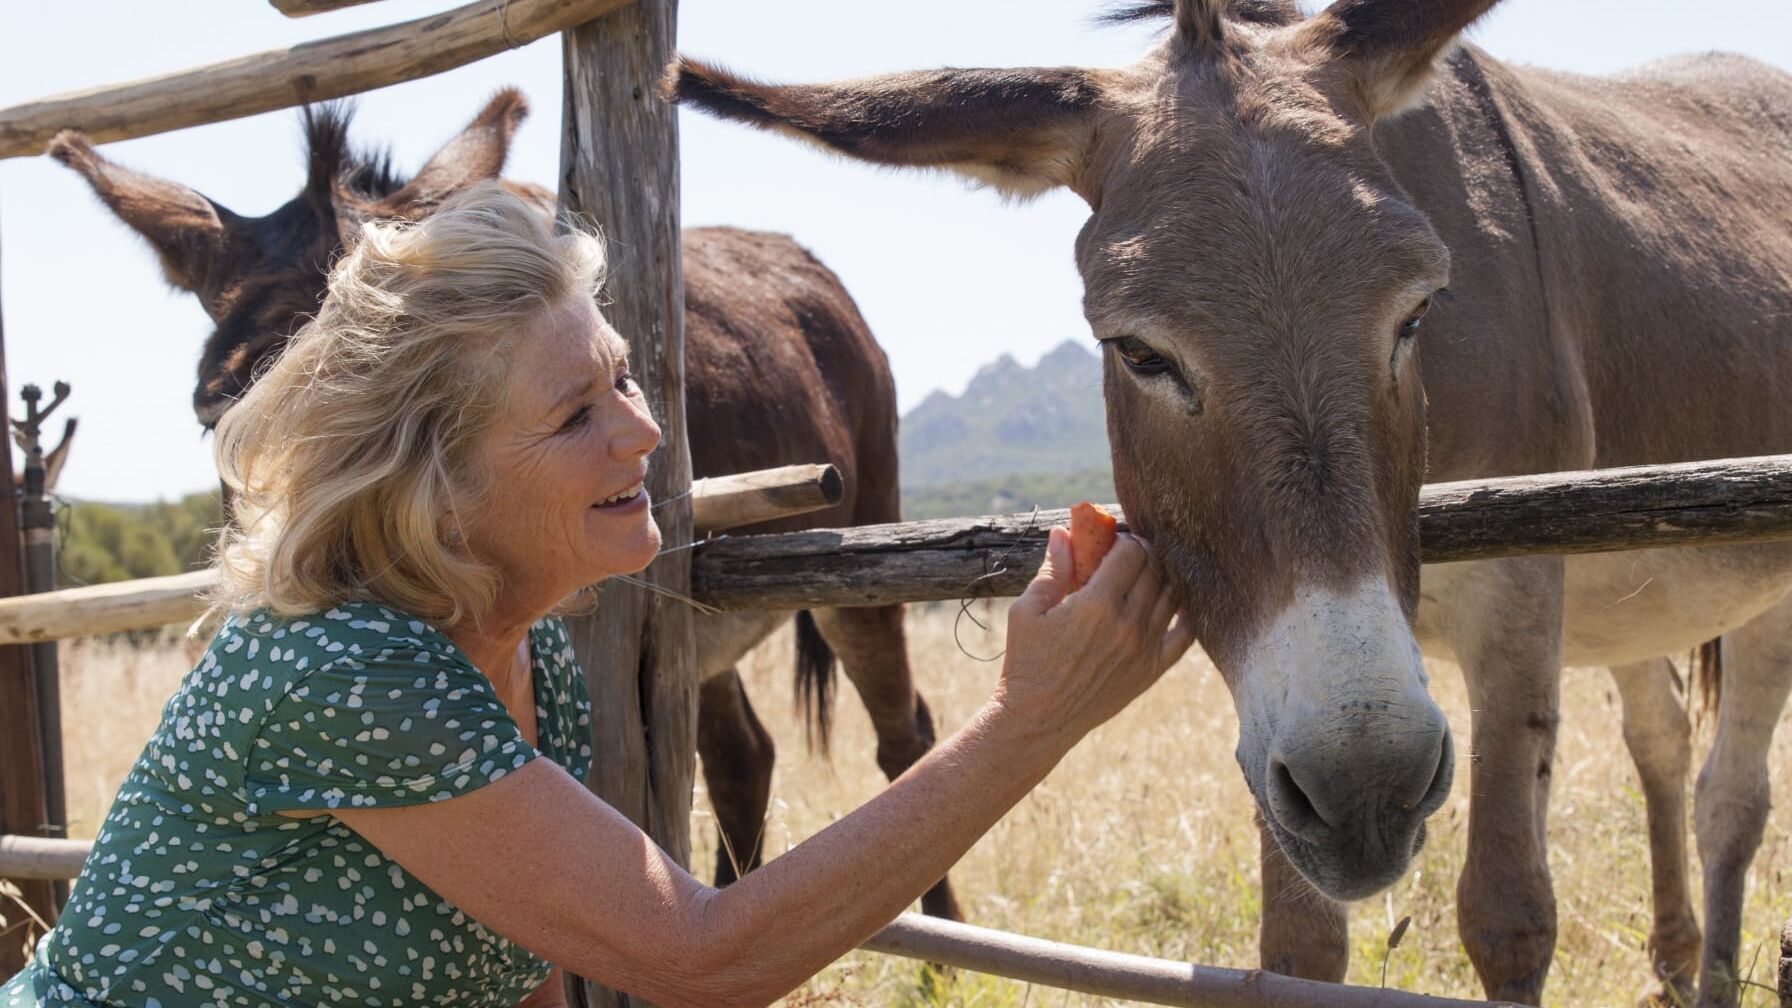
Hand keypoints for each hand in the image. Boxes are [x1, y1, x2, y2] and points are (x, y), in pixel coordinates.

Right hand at [992, 526, 1194, 744]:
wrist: (1039, 719)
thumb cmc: (1026, 662)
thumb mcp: (1027, 611)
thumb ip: (1052, 569)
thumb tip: (1063, 533)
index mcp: (1096, 604)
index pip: (1131, 552)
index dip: (1125, 540)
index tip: (1115, 542)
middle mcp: (1127, 623)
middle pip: (1155, 569)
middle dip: (1144, 554)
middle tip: (1130, 555)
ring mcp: (1145, 648)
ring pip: (1172, 595)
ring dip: (1163, 577)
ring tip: (1147, 575)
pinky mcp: (1153, 670)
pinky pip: (1186, 634)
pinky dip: (1185, 613)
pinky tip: (1176, 603)